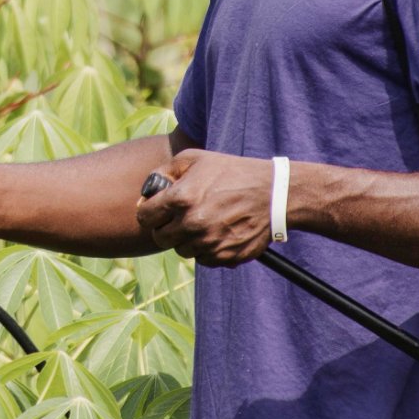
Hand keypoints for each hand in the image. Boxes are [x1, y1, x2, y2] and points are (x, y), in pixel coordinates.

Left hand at [136, 149, 273, 266]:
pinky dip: (207, 249)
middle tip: (179, 218)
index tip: (155, 211)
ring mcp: (209, 242)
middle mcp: (192, 224)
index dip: (148, 213)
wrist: (274, 193)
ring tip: (203, 222)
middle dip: (165, 228)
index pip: (144, 217)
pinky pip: (204, 259)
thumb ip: (164, 172)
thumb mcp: (194, 159)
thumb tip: (148, 193)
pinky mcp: (224, 256)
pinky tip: (218, 232)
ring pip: (182, 250)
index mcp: (180, 198)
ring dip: (187, 239)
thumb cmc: (232, 172)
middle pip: (160, 238)